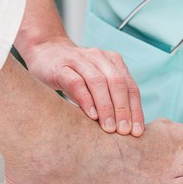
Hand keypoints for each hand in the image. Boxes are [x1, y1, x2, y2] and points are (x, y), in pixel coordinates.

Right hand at [24, 37, 143, 135]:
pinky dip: (86, 99)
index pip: (130, 87)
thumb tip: (126, 128)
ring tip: (109, 127)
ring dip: (106, 107)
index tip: (137, 132)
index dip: (136, 110)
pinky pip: (76, 83)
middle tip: (124, 131)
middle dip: (123, 109)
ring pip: (98, 82)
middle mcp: (100, 58)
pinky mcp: (61, 67)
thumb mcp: (97, 83)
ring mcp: (80, 60)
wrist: (45, 51)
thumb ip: (111, 97)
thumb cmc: (76, 75)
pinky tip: (91, 115)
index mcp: (114, 62)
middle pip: (117, 83)